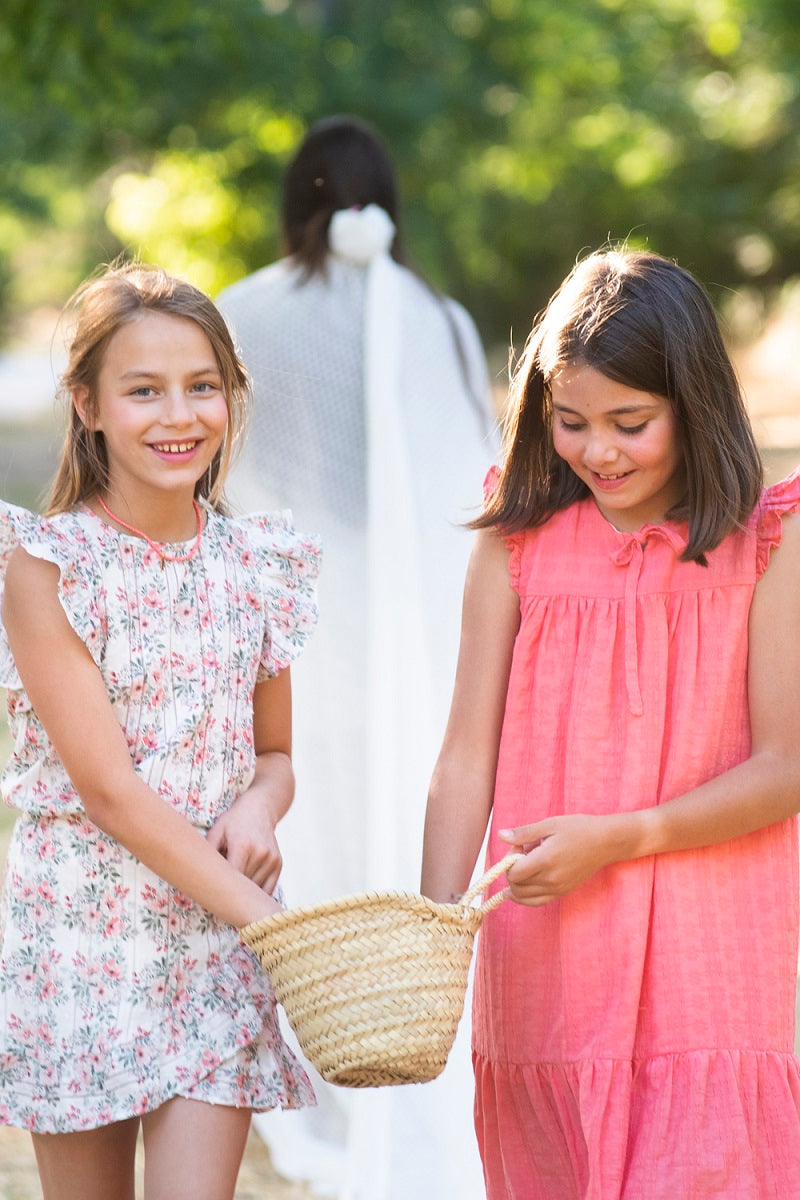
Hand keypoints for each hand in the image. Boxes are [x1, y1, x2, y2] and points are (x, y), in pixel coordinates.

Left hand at [207, 787, 282, 894]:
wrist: (259, 809)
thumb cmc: (233, 821)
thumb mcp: (216, 831)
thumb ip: (208, 853)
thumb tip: (198, 877)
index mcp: (242, 845)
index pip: (232, 878)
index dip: (221, 890)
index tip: (211, 896)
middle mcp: (260, 852)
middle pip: (243, 885)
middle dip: (231, 891)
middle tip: (218, 895)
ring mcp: (272, 859)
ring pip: (255, 889)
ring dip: (244, 892)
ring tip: (233, 886)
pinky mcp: (278, 863)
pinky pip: (268, 889)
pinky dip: (256, 893)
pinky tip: (247, 891)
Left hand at [499, 813, 619, 905]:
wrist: (605, 842)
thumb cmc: (578, 829)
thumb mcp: (549, 824)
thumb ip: (524, 833)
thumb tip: (501, 836)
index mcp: (546, 860)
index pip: (513, 873)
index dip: (508, 860)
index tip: (518, 845)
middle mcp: (551, 879)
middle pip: (516, 886)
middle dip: (511, 871)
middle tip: (522, 852)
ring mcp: (557, 889)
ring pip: (524, 897)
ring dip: (517, 884)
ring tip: (524, 866)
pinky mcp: (562, 892)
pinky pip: (537, 902)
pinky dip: (525, 896)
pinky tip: (518, 889)